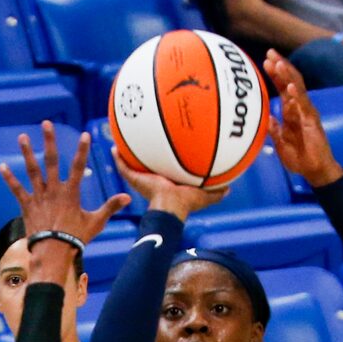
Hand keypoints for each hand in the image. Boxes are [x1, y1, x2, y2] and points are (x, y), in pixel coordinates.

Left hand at [0, 119, 130, 250]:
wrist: (53, 252)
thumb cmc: (75, 238)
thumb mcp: (95, 222)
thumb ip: (110, 207)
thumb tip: (128, 198)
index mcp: (71, 192)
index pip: (78, 166)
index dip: (82, 150)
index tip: (85, 135)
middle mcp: (54, 190)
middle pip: (51, 161)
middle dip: (49, 141)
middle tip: (46, 123)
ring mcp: (39, 197)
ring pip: (32, 171)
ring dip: (27, 153)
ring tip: (22, 137)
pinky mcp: (27, 206)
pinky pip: (17, 190)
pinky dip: (9, 178)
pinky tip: (2, 166)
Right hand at [109, 146, 230, 220]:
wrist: (169, 207)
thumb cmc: (186, 202)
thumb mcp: (206, 196)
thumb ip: (216, 192)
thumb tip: (229, 188)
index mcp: (168, 181)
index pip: (165, 167)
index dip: (165, 157)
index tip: (166, 144)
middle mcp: (154, 179)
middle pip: (147, 162)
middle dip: (144, 151)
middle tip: (143, 135)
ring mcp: (142, 180)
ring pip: (132, 163)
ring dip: (127, 152)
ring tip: (124, 135)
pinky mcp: (134, 180)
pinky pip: (123, 167)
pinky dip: (118, 158)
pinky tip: (113, 146)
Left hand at [265, 50, 342, 184]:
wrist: (314, 170)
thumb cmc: (299, 158)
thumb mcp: (280, 144)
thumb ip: (274, 130)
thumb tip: (267, 117)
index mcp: (290, 111)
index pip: (282, 87)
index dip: (275, 74)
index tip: (265, 61)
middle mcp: (299, 107)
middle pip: (290, 81)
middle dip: (280, 66)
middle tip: (270, 53)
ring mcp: (306, 111)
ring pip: (297, 88)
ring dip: (287, 75)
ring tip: (277, 63)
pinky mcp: (311, 120)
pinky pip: (303, 104)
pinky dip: (296, 94)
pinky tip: (289, 85)